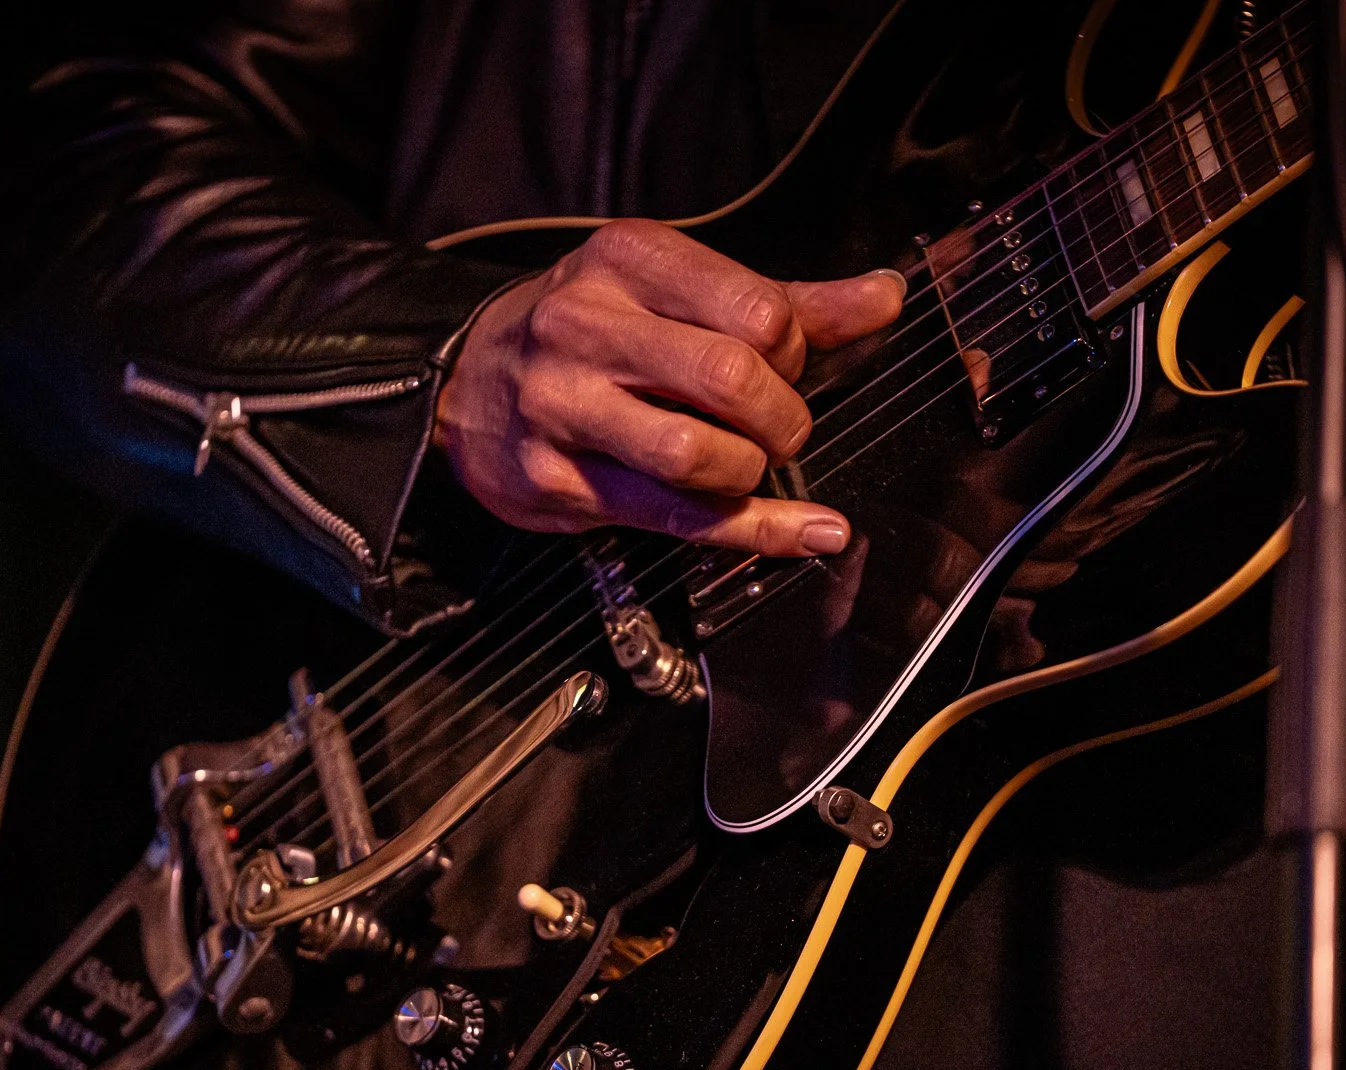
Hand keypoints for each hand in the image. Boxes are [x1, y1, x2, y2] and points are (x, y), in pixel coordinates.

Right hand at [434, 219, 904, 555]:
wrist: (462, 384)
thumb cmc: (587, 332)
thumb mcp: (673, 291)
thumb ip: (784, 301)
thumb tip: (882, 297)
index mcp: (629, 262)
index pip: (756, 309)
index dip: (793, 350)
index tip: (782, 364)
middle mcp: (588, 326)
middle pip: (731, 379)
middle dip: (782, 416)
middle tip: (777, 426)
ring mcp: (565, 406)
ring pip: (695, 454)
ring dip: (751, 471)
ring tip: (746, 463)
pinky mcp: (555, 480)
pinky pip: (674, 517)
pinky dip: (756, 530)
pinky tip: (803, 531)